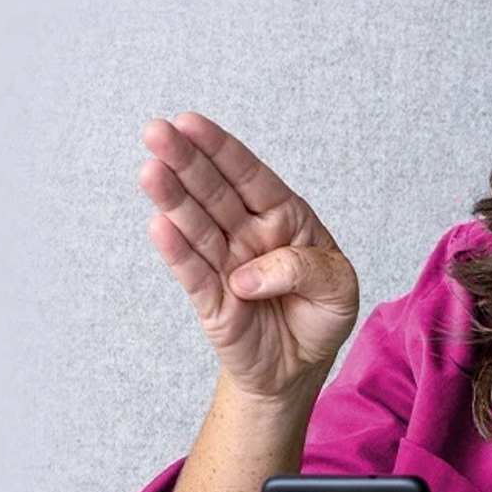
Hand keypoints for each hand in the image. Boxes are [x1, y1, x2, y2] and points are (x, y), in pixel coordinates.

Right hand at [139, 112, 358, 400]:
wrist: (300, 368)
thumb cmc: (322, 315)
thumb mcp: (340, 287)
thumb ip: (307, 268)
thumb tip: (248, 275)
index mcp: (284, 217)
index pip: (250, 177)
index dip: (221, 150)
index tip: (189, 123)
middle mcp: (249, 234)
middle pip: (214, 192)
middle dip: (186, 161)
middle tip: (155, 132)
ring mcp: (225, 264)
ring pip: (196, 226)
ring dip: (173, 198)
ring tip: (150, 170)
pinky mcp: (210, 301)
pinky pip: (192, 273)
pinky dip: (176, 251)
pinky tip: (158, 224)